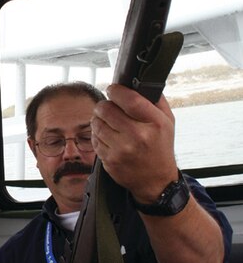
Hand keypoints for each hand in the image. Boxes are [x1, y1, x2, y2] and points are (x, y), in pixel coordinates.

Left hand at [91, 84, 177, 202]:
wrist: (156, 181)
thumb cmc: (161, 148)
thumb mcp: (168, 121)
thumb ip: (156, 99)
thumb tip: (140, 81)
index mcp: (155, 123)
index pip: (129, 99)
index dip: (116, 90)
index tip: (112, 89)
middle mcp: (138, 136)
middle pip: (107, 109)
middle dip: (104, 104)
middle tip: (107, 106)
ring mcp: (122, 149)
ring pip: (96, 123)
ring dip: (98, 119)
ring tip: (107, 121)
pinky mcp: (110, 160)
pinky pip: (95, 139)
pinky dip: (98, 135)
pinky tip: (108, 136)